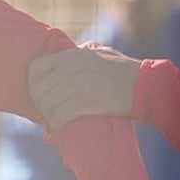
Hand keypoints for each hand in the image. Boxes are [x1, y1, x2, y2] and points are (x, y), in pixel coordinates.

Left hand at [27, 42, 141, 130]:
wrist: (146, 85)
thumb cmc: (125, 70)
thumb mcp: (101, 52)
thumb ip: (83, 51)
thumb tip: (72, 52)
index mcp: (71, 56)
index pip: (35, 67)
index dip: (33, 82)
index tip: (39, 92)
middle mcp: (70, 69)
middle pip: (38, 90)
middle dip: (39, 104)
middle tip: (46, 112)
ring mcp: (76, 86)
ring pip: (47, 105)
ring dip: (48, 117)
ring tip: (53, 121)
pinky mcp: (84, 103)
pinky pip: (59, 117)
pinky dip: (56, 125)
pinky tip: (60, 129)